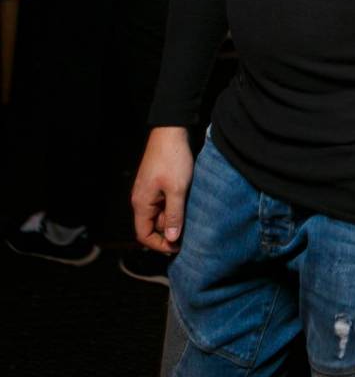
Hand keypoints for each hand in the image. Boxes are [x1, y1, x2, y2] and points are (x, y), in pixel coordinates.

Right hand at [131, 126, 193, 254]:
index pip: (143, 235)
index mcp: (141, 203)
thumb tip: (171, 239)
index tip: (178, 246)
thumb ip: (174, 215)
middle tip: (190, 230)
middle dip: (169, 230)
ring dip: (174, 216)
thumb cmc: (172, 158)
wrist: (172, 130)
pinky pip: (164, 201)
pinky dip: (175, 205)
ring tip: (191, 213)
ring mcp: (149, 190)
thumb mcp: (177, 190)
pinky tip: (188, 201)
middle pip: (153, 225)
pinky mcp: (157, 182)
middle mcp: (142, 198)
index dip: (159, 244)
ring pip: (160, 213)